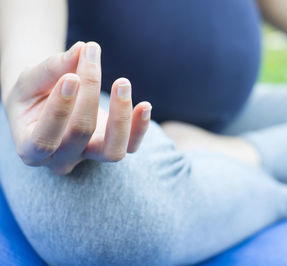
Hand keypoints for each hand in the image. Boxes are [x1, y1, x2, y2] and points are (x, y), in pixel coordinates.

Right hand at [4, 42, 151, 174]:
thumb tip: (82, 50)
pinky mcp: (110, 148)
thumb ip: (52, 68)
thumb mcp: (30, 80)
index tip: (71, 77)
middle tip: (91, 55)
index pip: (45, 139)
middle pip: (80, 133)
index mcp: (30, 149)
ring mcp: (89, 156)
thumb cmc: (32, 94)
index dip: (60, 110)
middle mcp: (61, 160)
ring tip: (122, 82)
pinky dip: (140, 127)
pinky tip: (145, 105)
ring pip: (113, 151)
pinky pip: (131, 146)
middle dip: (89, 92)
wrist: (45, 105)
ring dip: (121, 116)